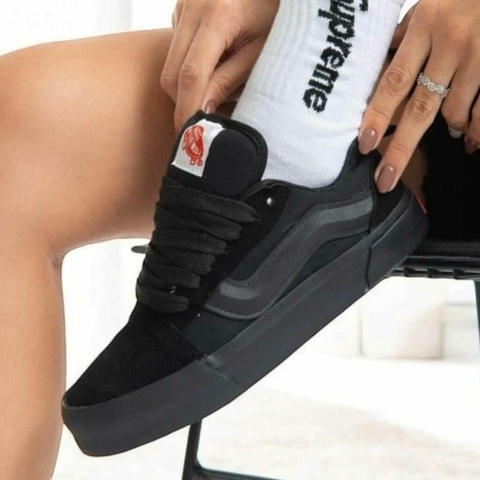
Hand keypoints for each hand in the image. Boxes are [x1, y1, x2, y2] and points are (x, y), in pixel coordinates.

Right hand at [162, 0, 278, 131]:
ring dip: (190, 84)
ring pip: (171, 64)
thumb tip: (202, 113)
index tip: (190, 135)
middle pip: (171, 73)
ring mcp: (184, 4)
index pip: (191, 75)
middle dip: (185, 101)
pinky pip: (176, 49)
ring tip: (221, 79)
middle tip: (209, 114)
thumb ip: (229, 82)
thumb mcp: (260, 54)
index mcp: (219, 16)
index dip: (188, 109)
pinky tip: (217, 58)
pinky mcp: (181, 6)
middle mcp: (193, 5)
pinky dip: (191, 64)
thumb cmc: (277, 18)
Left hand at [359, 0, 479, 192]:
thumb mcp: (431, 4)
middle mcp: (453, 43)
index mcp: (427, 26)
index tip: (364, 144)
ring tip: (455, 134)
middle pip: (422, 108)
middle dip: (401, 148)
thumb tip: (379, 66)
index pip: (394, 80)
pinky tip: (473, 139)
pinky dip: (478, 128)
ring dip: (453, 128)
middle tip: (385, 179)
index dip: (378, 115)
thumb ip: (406, 35)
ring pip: (456, 112)